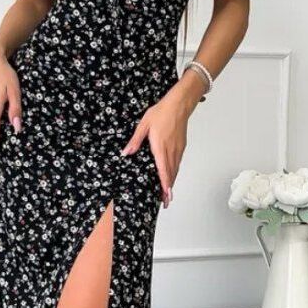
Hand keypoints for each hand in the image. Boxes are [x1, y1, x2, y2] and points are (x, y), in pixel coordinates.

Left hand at [120, 92, 193, 207]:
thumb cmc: (161, 112)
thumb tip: (126, 153)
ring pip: (175, 169)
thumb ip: (135, 140)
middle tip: (165, 202)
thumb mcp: (144, 125)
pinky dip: (174, 173)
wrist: (179, 104)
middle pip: (171, 174)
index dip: (164, 185)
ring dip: (172, 182)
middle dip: (168, 189)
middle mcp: (171, 150)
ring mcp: (178, 149)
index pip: (163, 170)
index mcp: (160, 147)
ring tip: (168, 194)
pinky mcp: (181, 146)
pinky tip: (171, 176)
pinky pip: (178, 163)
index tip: (165, 196)